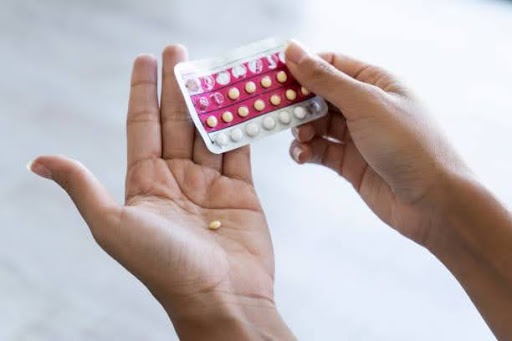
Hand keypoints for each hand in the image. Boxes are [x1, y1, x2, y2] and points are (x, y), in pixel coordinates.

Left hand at [29, 46, 292, 339]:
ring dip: (211, 100)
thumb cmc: (164, 267)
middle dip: (178, 86)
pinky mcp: (242, 192)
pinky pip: (240, 151)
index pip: (143, 127)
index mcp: (146, 184)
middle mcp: (177, 180)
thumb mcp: (113, 225)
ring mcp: (210, 185)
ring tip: (213, 68)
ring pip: (210, 132)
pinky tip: (241, 102)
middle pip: (177, 122)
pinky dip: (241, 126)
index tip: (146, 59)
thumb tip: (39, 161)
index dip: (143, 92)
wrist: (221, 298)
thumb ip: (83, 187)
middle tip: (179, 50)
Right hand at [285, 41, 470, 246]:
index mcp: (375, 82)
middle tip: (278, 110)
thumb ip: (326, 79)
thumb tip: (294, 51)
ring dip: (301, 129)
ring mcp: (357, 136)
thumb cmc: (409, 145)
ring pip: (316, 124)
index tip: (275, 76)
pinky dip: (306, 151)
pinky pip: (319, 150)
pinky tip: (302, 155)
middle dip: (298, 102)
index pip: (331, 65)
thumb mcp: (365, 103)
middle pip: (319, 95)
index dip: (302, 67)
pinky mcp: (349, 162)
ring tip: (301, 137)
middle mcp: (365, 107)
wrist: (432, 202)